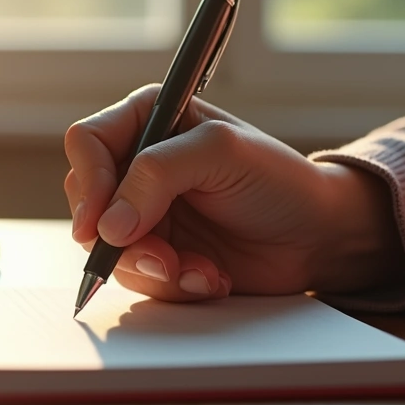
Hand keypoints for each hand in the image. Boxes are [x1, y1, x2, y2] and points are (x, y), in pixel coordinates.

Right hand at [64, 85, 404, 301]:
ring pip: (105, 247)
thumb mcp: (221, 154)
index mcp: (148, 119)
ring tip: (199, 269)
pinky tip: (210, 276)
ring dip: (152, 267)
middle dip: (120, 237)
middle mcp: (137, 165)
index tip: (102, 223)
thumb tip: (108, 224)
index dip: (89, 182)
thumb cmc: (279, 180)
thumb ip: (157, 173)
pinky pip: (136, 276)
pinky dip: (172, 284)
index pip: (86, 142)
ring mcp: (143, 212)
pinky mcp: (156, 253)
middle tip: (160, 256)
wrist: (318, 237)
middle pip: (86, 200)